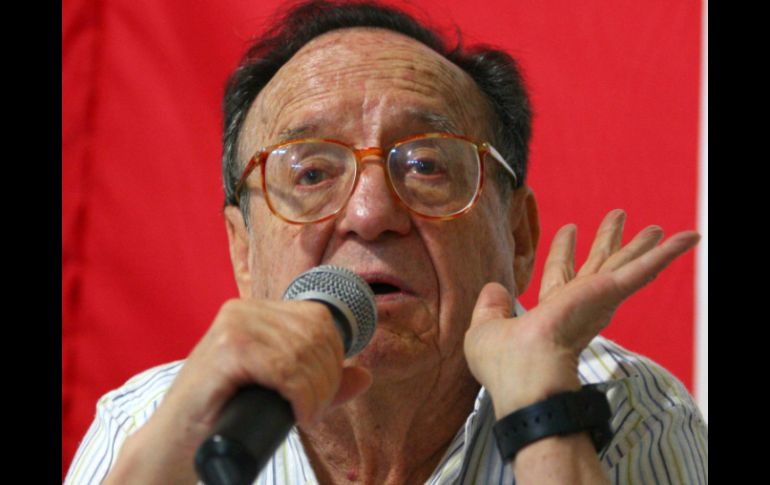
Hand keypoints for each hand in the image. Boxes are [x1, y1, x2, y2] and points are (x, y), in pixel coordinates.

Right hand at [104, 298, 371, 484]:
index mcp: (255, 311)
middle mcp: (243, 310)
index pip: (319, 319)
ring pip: (303, 352)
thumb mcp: (277, 392)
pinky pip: (285, 368)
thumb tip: (364, 375)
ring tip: (302, 414)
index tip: (321, 392)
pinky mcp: (226, 350)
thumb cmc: (224, 418)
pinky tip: (295, 413)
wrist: (173, 445)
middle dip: (326, 378)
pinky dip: (300, 395)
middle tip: (312, 409)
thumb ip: (317, 381)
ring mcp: (232, 327)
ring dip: (315, 392)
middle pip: (316, 334)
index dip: (333, 357)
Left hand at [464, 209, 699, 417]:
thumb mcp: (485, 329)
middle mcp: (577, 305)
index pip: (560, 274)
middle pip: (597, 265)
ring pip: (623, 265)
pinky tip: (687, 237)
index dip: (564, 250)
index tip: (570, 229)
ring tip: (654, 225)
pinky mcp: (607, 295)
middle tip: (620, 216)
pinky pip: (641, 270)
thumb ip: (490, 306)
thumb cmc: (504, 362)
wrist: (527, 377)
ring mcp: (595, 300)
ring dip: (640, 246)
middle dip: (608, 241)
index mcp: (550, 312)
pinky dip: (666, 254)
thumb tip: (494, 287)